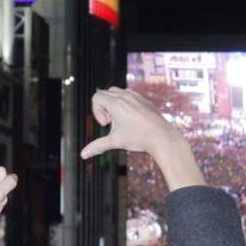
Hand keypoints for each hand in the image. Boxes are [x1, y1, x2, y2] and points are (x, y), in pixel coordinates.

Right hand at [80, 87, 204, 191]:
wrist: (161, 137)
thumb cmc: (138, 138)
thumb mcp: (114, 142)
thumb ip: (97, 146)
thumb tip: (83, 155)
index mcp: (116, 104)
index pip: (96, 97)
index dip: (96, 111)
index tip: (105, 124)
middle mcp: (125, 96)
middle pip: (105, 92)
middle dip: (104, 107)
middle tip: (111, 122)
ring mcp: (136, 97)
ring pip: (117, 91)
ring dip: (114, 103)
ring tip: (120, 119)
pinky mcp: (144, 100)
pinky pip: (130, 94)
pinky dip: (125, 102)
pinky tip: (131, 118)